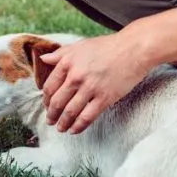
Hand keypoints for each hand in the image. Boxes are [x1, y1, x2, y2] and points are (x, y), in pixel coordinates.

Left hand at [39, 33, 153, 134]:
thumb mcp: (79, 46)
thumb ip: (59, 54)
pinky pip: (87, 117)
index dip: (46, 99)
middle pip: (57, 101)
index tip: (46, 105)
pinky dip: (78, 126)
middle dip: (52, 114)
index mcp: (67, 63)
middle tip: (50, 120)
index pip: (50, 86)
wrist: (133, 49)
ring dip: (63, 123)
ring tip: (60, 128)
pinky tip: (74, 130)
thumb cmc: (106, 47)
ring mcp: (90, 88)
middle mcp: (76, 76)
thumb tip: (43, 59)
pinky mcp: (104, 98)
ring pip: (70, 112)